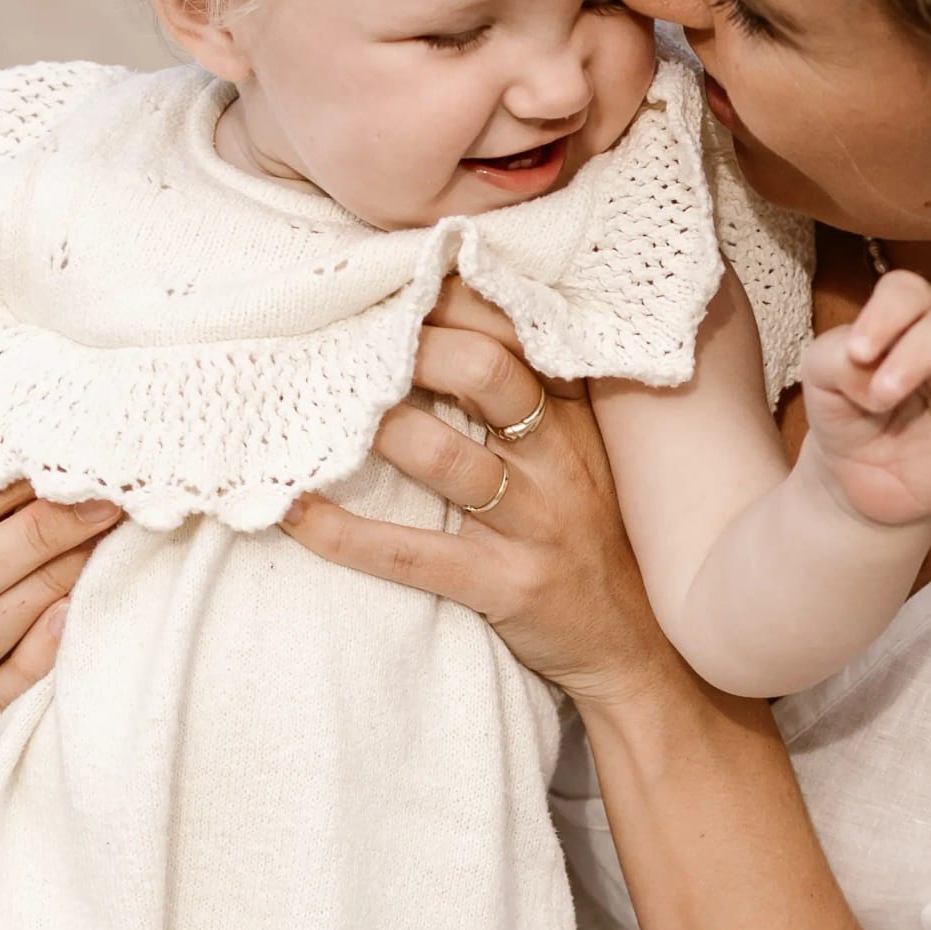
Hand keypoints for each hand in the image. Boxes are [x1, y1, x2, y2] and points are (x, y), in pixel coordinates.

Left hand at [279, 279, 686, 710]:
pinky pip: (412, 554)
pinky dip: (343, 533)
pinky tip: (294, 511)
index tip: (389, 279)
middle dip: (410, 345)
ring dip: (375, 426)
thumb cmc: (591, 539)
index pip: (513, 330)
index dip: (447, 297)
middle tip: (347, 336)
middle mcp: (559, 459)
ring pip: (445, 457)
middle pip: (485, 373)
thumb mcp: (580, 454)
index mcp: (571, 415)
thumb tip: (438, 329)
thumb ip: (530, 396)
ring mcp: (535, 523)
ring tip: (319, 407)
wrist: (636, 650)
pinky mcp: (507, 586)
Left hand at [797, 266, 930, 527]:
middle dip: (920, 354)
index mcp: (904, 328)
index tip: (859, 352)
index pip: (908, 293)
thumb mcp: (821, 383)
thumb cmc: (845, 415)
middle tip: (884, 396)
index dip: (887, 313)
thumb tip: (869, 367)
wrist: (854, 483)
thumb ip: (833, 360)